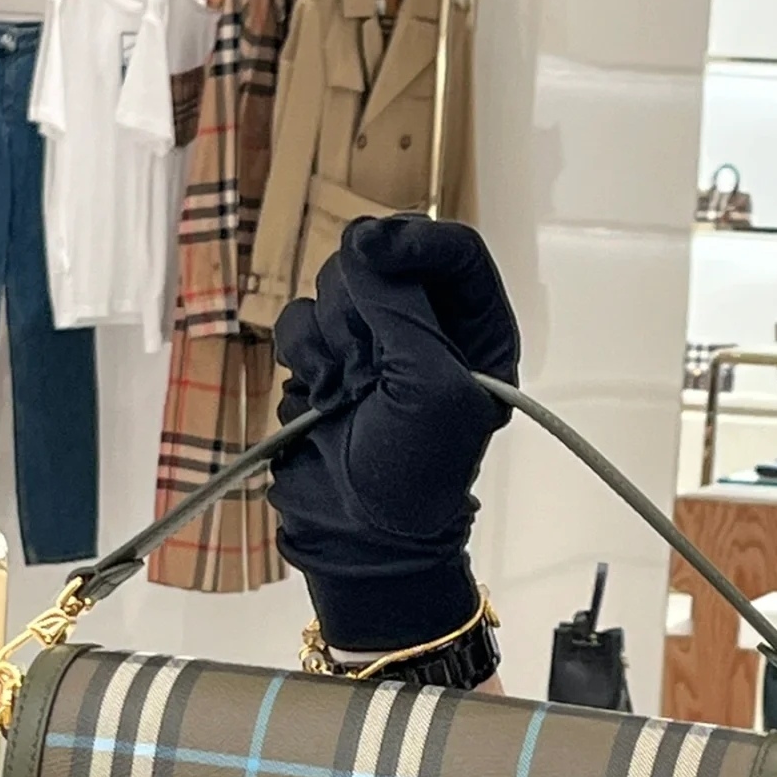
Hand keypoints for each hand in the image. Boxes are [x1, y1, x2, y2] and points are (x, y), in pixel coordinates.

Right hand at [269, 215, 519, 651]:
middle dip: (363, 310)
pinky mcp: (326, 359)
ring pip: (333, 288)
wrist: (360, 536)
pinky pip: (299, 320)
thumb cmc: (414, 474)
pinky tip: (321, 398)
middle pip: (380, 261)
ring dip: (332, 340)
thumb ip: (401, 306)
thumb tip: (363, 244)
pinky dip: (303, 356)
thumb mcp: (429, 385)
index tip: (375, 252)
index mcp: (477, 332)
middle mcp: (427, 327)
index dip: (413, 241)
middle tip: (369, 369)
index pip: (452, 250)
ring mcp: (374, 342)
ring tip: (348, 394)